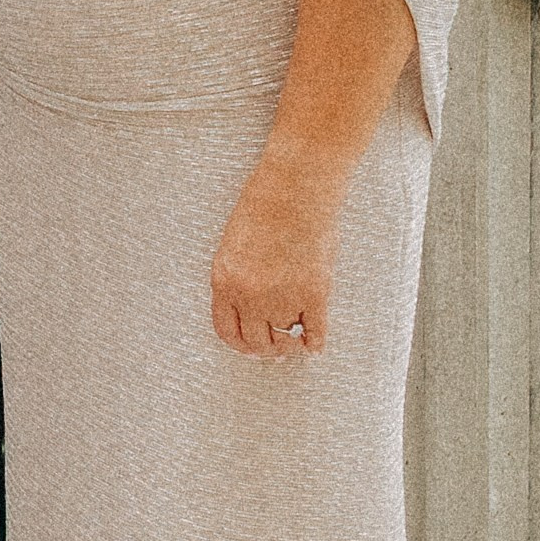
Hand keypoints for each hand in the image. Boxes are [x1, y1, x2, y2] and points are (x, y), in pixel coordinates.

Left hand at [211, 144, 339, 358]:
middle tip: (277, 351)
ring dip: (290, 346)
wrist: (295, 189)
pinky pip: (315, 333)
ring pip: (285, 340)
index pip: (227, 331)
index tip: (250, 349)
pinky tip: (315, 345)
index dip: (240, 345)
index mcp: (224, 281)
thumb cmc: (264, 208)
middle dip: (266, 350)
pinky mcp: (315, 294)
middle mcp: (250, 296)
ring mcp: (283, 297)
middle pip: (256, 342)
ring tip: (296, 344)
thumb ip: (239, 278)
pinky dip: (315, 344)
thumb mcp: (235, 246)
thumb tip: (251, 310)